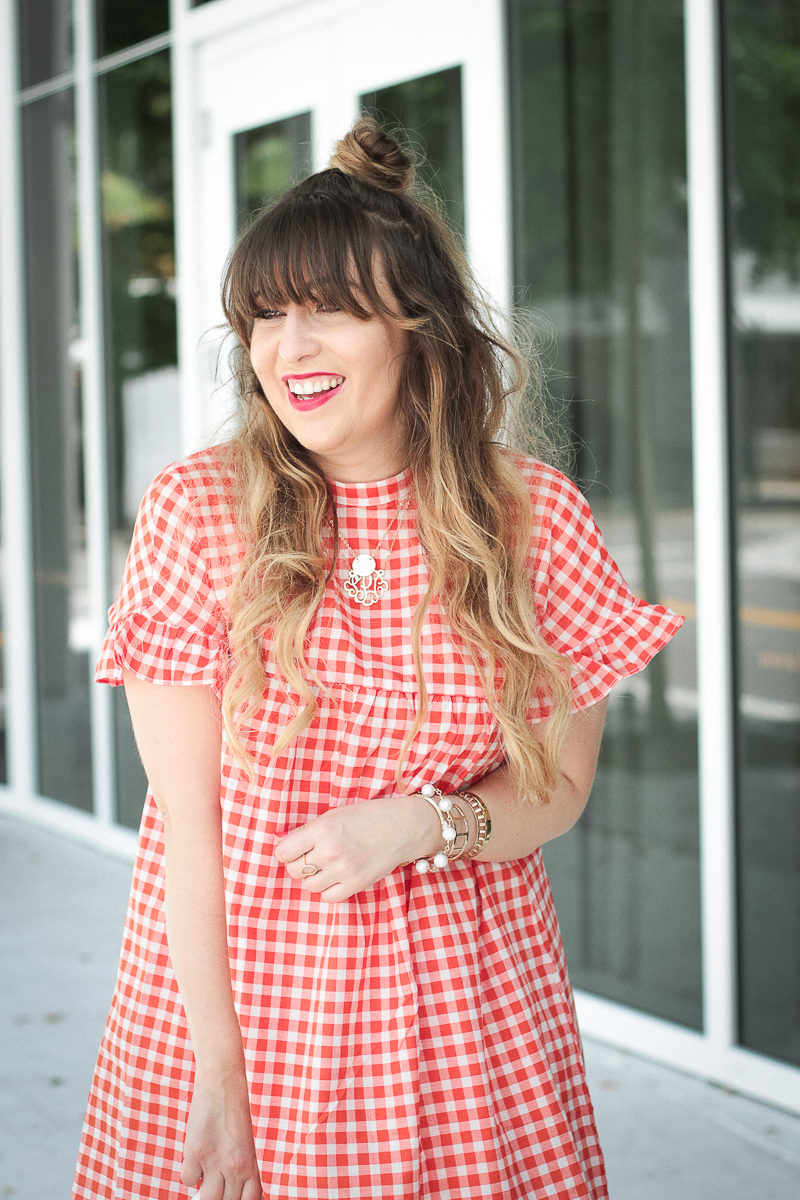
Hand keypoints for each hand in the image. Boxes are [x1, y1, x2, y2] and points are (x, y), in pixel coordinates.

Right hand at [181, 1070, 263, 1199]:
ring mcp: (214, 1161)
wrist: (223, 1084)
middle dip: (218, 1198)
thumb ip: (242, 1171)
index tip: (230, 1197)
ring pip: (206, 1199)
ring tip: (205, 1177)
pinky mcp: (195, 1152)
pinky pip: (188, 1180)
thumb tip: (231, 1193)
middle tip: (214, 1187)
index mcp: (250, 1164)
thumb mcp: (245, 1145)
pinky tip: (196, 1159)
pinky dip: (190, 1174)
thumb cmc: (235, 1114)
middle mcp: (235, 1167)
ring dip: (203, 1192)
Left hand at [274, 795, 440, 901]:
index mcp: (322, 828)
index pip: (283, 851)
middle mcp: (330, 850)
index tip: (293, 849)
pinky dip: (328, 890)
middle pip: (294, 870)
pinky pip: (328, 897)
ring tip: (326, 866)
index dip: (286, 851)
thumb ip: (308, 830)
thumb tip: (280, 841)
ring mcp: (343, 870)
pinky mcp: (356, 884)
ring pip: (309, 886)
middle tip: (310, 857)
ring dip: (313, 878)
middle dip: (298, 864)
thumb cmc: (368, 816)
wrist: (404, 827)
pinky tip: (336, 877)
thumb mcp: (335, 814)